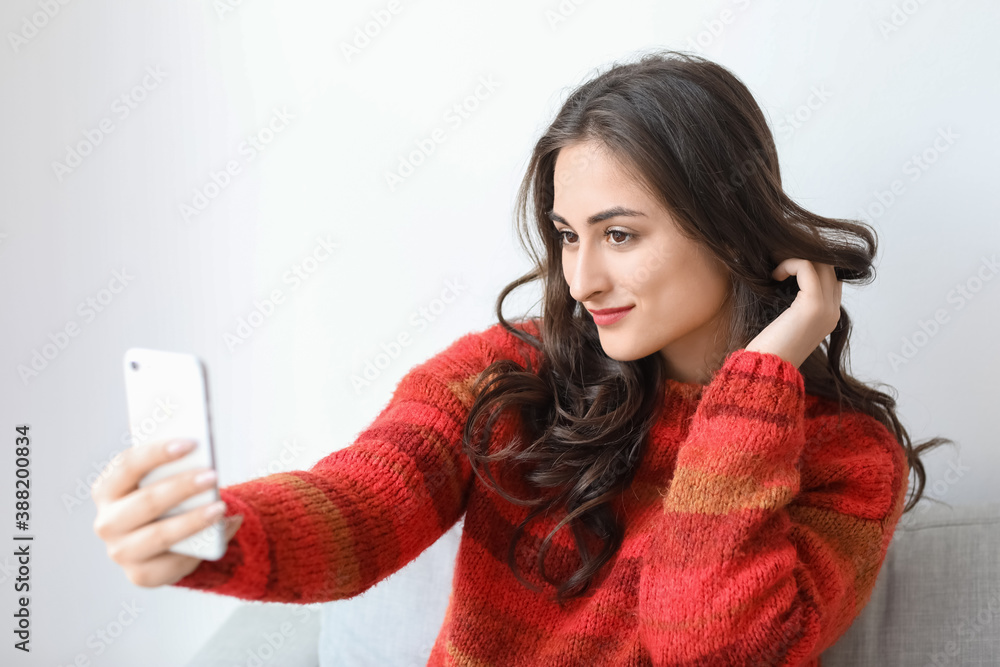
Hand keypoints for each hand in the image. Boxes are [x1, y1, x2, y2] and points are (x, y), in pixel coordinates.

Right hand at [91, 439, 242, 587]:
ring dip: (192, 520)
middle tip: (212, 475)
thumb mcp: (163, 482)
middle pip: (145, 501)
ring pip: (159, 535)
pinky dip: (202, 545)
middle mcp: (107, 522)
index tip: (191, 443)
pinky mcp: (140, 575)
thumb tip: (205, 462)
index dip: (158, 453)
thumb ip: (176, 470)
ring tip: (221, 507)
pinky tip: (225, 528)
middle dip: (181, 487)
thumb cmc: (163, 500)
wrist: (159, 543)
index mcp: (107, 490)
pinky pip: (174, 561)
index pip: (128, 465)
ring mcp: (120, 552)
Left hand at [744, 259, 842, 368]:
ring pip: (822, 263)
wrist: (765, 369)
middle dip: (804, 256)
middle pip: (829, 267)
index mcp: (828, 317)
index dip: (810, 265)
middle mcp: (832, 312)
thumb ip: (792, 304)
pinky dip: (790, 264)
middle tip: (778, 258)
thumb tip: (781, 278)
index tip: (785, 265)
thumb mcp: (784, 321)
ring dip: (796, 257)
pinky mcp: (813, 305)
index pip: (830, 278)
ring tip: (776, 266)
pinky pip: (807, 267)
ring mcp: (827, 309)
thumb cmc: (767, 347)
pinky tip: (775, 275)